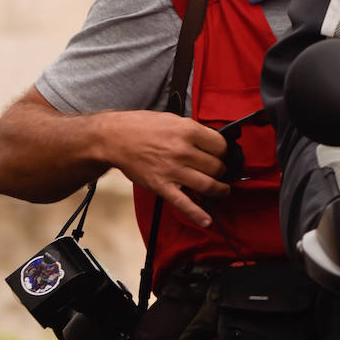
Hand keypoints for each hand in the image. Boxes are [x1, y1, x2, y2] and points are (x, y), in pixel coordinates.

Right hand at [101, 110, 228, 227]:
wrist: (115, 138)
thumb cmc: (142, 127)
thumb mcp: (173, 119)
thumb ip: (193, 131)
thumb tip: (212, 143)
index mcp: (188, 130)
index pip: (221, 146)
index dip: (224, 152)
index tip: (223, 155)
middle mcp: (183, 151)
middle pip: (217, 167)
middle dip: (221, 170)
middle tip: (219, 171)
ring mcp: (173, 170)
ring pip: (208, 185)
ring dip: (219, 190)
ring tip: (222, 190)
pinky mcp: (161, 186)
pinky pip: (183, 204)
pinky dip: (197, 214)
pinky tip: (207, 220)